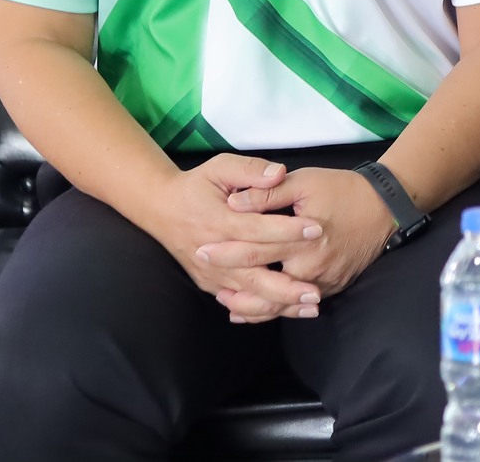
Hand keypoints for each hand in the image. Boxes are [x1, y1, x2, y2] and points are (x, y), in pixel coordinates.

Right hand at [133, 154, 327, 325]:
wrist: (161, 208)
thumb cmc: (196, 185)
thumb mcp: (220, 167)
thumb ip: (250, 170)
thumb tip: (279, 174)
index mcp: (220, 221)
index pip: (258, 229)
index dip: (288, 231)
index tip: (317, 231)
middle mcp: (215, 253)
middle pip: (254, 274)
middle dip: (287, 287)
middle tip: (316, 293)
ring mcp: (211, 273)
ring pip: (247, 295)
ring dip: (279, 304)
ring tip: (310, 309)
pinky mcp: (209, 283)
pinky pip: (236, 302)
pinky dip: (260, 311)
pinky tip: (286, 313)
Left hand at [203, 167, 398, 318]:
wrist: (386, 208)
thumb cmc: (343, 189)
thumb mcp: (305, 182)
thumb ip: (268, 192)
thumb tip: (234, 203)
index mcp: (302, 240)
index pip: (255, 249)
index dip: (226, 251)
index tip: (201, 250)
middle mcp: (311, 267)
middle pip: (263, 283)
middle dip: (231, 282)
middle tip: (207, 278)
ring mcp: (322, 282)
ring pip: (279, 304)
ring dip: (250, 305)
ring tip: (225, 300)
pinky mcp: (331, 288)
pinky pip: (296, 305)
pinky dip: (272, 310)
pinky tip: (253, 310)